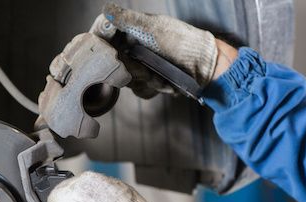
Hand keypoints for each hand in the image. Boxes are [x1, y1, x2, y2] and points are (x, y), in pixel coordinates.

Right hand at [101, 3, 218, 97]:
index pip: (104, 35)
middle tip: (145, 69)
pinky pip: (138, 88)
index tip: (104, 52)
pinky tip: (164, 80)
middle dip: (131, 67)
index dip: (101, 44)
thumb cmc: (182, 41)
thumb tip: (106, 9)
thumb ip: (128, 20)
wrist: (204, 65)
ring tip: (159, 73)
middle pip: (112, 61)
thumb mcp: (153, 27)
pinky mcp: (147, 80)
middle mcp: (132, 47)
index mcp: (131, 30)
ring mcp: (139, 65)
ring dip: (144, 77)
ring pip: (125, 76)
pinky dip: (153, 85)